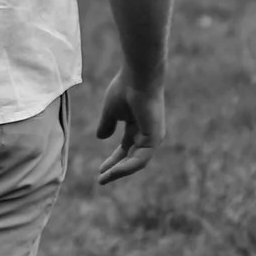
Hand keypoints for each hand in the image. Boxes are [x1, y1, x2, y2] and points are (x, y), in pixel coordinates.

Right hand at [93, 71, 165, 185]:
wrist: (137, 77)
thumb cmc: (124, 88)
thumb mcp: (111, 111)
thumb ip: (107, 124)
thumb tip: (100, 137)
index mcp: (138, 126)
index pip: (126, 148)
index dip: (113, 159)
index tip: (100, 170)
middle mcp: (147, 133)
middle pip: (131, 157)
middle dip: (116, 168)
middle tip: (101, 178)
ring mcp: (153, 136)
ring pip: (137, 162)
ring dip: (120, 171)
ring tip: (104, 178)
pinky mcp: (155, 138)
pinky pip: (140, 158)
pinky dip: (127, 166)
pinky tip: (113, 171)